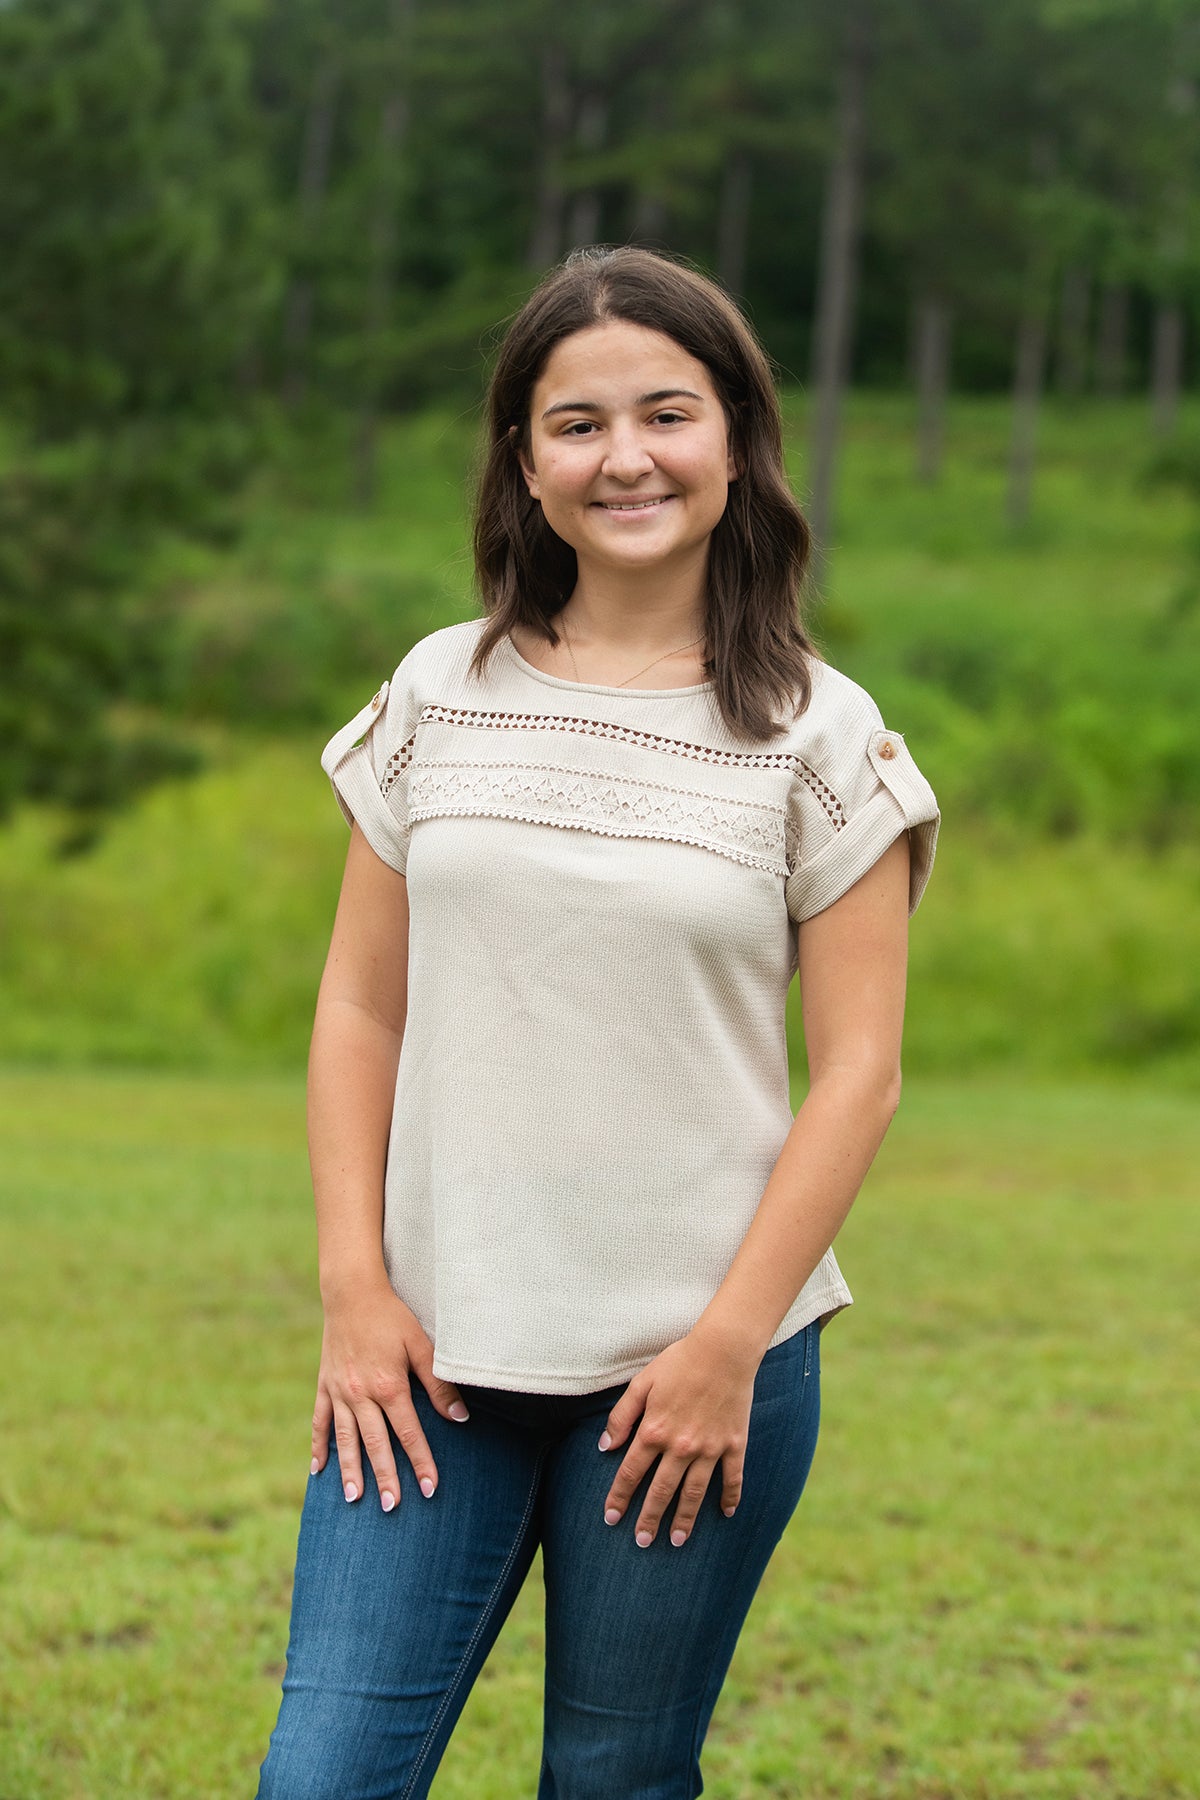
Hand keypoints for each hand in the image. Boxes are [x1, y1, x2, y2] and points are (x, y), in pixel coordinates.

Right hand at [310, 1278, 468, 1511]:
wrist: (352, 1293)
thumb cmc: (392, 1317)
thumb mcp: (420, 1345)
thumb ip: (439, 1383)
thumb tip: (460, 1417)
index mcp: (388, 1386)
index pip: (408, 1433)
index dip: (421, 1462)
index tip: (429, 1488)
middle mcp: (360, 1394)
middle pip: (375, 1444)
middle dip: (385, 1477)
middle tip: (392, 1507)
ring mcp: (339, 1392)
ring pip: (345, 1440)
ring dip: (350, 1471)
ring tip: (354, 1499)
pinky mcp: (324, 1386)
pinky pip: (319, 1422)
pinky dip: (318, 1446)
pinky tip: (318, 1470)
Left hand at [598, 1329, 758, 1547]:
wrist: (723, 1350)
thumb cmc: (679, 1361)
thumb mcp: (642, 1382)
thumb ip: (621, 1416)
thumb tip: (604, 1446)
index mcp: (654, 1431)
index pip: (630, 1473)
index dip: (619, 1497)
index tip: (611, 1518)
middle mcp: (680, 1446)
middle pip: (660, 1491)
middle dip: (649, 1519)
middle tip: (642, 1542)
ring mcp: (709, 1448)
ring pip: (694, 1493)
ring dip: (684, 1519)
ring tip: (676, 1540)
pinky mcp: (734, 1444)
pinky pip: (732, 1478)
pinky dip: (730, 1497)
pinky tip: (726, 1514)